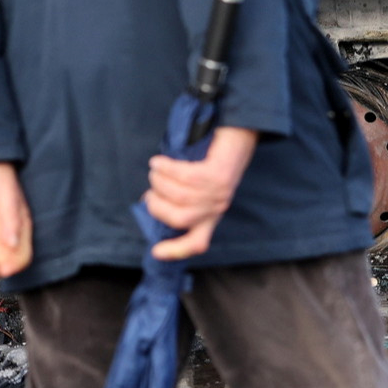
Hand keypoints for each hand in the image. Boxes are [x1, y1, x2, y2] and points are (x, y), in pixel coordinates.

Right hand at [143, 126, 258, 260]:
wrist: (237, 136)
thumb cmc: (209, 162)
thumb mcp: (197, 187)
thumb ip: (178, 198)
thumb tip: (150, 201)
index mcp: (211, 216)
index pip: (196, 243)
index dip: (176, 250)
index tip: (156, 251)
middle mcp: (216, 208)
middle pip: (180, 218)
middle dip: (157, 205)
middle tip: (151, 191)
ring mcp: (219, 192)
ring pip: (180, 195)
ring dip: (159, 181)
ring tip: (155, 170)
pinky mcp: (218, 175)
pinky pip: (185, 176)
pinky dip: (166, 168)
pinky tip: (158, 162)